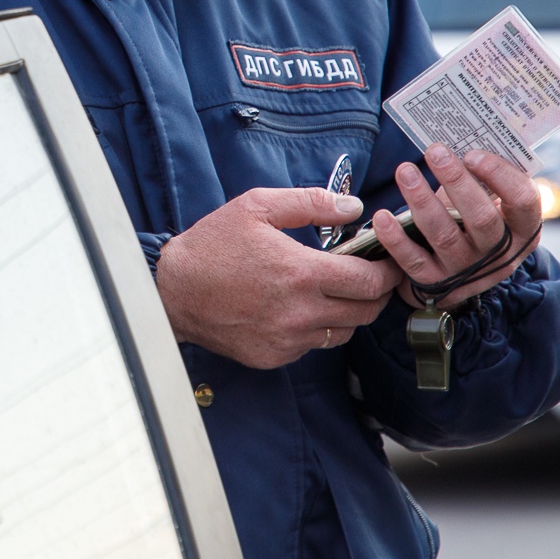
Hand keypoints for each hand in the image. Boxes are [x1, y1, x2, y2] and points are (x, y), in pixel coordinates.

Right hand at [156, 187, 403, 369]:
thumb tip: (353, 207)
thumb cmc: (213, 245)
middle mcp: (300, 312)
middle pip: (366, 312)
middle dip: (377, 293)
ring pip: (343, 332)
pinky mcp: (274, 356)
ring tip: (336, 290)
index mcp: (301, 272)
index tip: (387, 261)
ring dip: (349, 312)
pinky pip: (312, 345)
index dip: (386, 271)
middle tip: (371, 276)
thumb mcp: (257, 206)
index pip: (368, 281)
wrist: (172, 291)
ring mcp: (287, 339)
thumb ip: (311, 202)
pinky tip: (300, 307)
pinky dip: (317, 327)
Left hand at [375, 144, 542, 311]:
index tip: (472, 153)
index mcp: (522, 229)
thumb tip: (457, 137)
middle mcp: (499, 254)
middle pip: (482, 218)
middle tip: (435, 151)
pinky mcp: (436, 283)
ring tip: (405, 171)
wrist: (459, 270)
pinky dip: (396, 239)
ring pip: (444, 235)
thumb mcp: (490, 201)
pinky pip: (414, 261)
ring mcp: (467, 271)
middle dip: (456, 181)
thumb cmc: (473, 219)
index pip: (524, 202)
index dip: (501, 176)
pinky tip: (382, 216)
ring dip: (422, 200)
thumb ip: (484, 177)